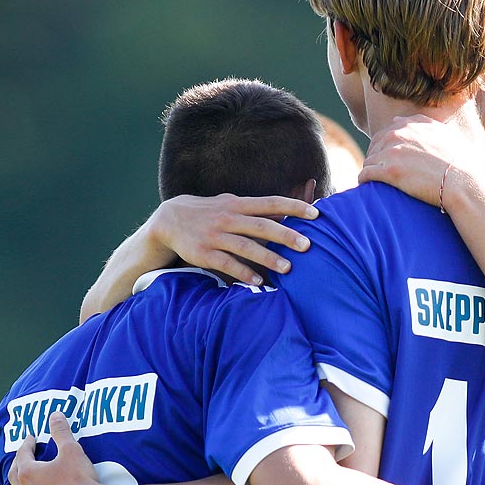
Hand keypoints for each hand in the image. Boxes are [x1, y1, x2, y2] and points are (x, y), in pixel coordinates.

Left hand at [11, 413, 100, 484]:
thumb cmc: (79, 480)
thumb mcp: (71, 451)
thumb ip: (61, 432)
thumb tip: (56, 415)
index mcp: (28, 473)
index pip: (23, 454)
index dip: (27, 444)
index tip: (31, 438)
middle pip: (15, 475)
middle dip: (19, 463)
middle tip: (25, 456)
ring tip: (26, 481)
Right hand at [149, 193, 317, 287]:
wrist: (169, 220)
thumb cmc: (209, 213)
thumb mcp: (230, 204)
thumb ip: (256, 209)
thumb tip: (287, 211)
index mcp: (238, 205)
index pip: (271, 203)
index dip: (293, 207)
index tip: (316, 213)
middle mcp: (228, 218)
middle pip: (262, 226)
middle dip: (286, 235)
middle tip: (308, 245)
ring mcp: (216, 237)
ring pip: (246, 247)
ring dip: (268, 258)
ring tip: (288, 268)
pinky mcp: (204, 254)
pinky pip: (227, 264)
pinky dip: (243, 272)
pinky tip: (258, 281)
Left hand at [360, 114, 476, 206]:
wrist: (462, 181)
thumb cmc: (462, 164)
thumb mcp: (448, 137)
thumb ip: (432, 128)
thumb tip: (427, 127)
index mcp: (414, 123)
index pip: (389, 130)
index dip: (386, 145)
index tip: (387, 157)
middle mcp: (400, 132)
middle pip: (375, 144)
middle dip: (376, 157)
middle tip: (378, 171)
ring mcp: (392, 150)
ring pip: (369, 159)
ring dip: (370, 169)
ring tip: (373, 181)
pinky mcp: (388, 170)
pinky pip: (365, 173)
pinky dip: (364, 179)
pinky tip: (366, 185)